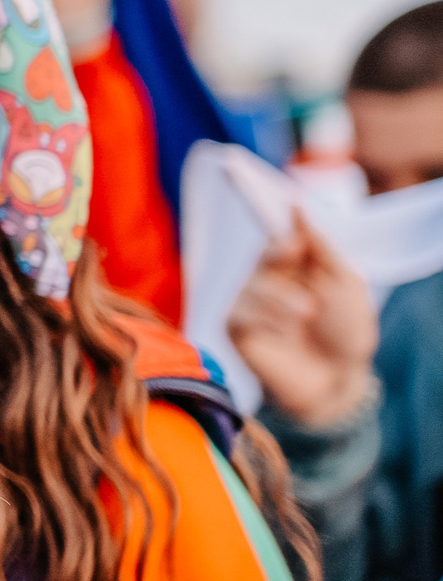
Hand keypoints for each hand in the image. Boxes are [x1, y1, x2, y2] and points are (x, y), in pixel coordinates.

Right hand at [228, 211, 377, 425]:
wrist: (339, 381)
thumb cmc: (345, 331)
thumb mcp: (345, 284)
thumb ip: (322, 247)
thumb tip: (298, 207)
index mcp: (295, 264)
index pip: (280, 232)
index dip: (277, 217)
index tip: (284, 199)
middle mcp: (268, 279)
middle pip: (263, 254)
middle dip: (281, 256)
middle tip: (295, 255)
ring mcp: (249, 303)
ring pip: (252, 284)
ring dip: (282, 298)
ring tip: (307, 314)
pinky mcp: (236, 327)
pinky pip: (240, 312)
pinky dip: (268, 320)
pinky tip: (286, 333)